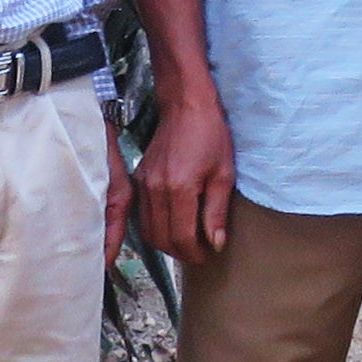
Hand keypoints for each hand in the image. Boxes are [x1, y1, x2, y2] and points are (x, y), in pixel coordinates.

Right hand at [136, 87, 236, 263]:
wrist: (185, 106)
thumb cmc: (211, 135)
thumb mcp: (223, 174)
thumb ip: (216, 211)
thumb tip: (215, 243)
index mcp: (179, 188)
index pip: (181, 236)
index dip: (194, 253)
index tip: (208, 255)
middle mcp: (155, 190)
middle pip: (161, 238)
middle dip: (180, 253)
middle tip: (199, 253)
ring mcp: (143, 185)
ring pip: (147, 230)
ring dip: (166, 243)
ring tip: (187, 243)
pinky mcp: (138, 179)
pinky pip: (141, 215)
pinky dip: (155, 228)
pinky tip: (172, 226)